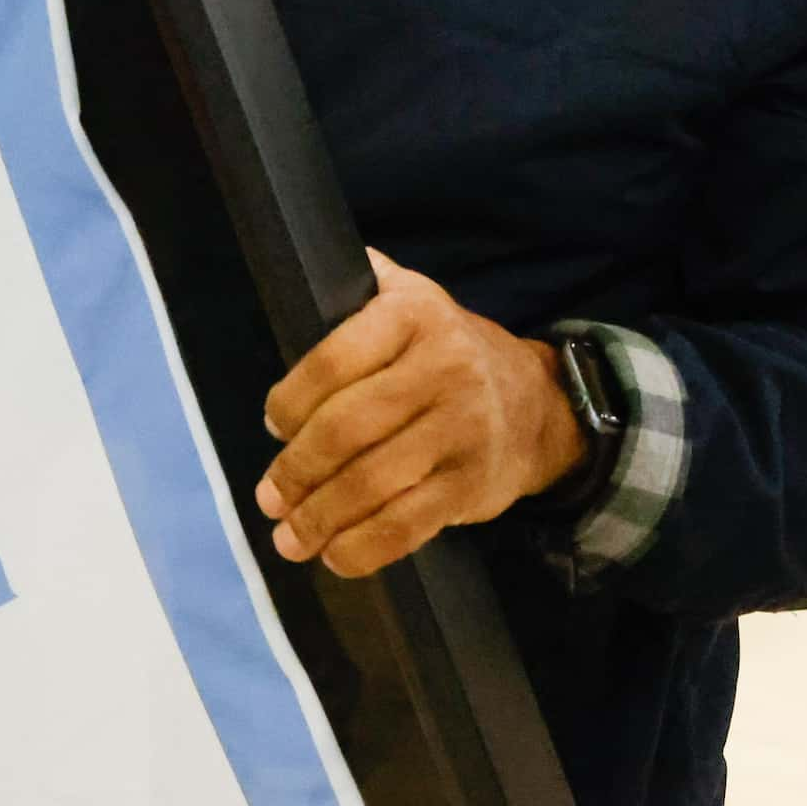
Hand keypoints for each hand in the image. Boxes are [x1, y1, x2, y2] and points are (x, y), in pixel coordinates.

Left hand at [253, 251, 583, 578]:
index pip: (336, 358)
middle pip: (349, 427)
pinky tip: (334, 555)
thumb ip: (364, 280)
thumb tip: (301, 250)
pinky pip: (410, 523)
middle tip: (268, 496)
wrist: (538, 403)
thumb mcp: (414, 297)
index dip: (292, 398)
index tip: (271, 425)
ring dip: (320, 516)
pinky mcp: (471, 485)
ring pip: (375, 481)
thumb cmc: (449, 350)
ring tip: (288, 536)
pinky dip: (364, 547)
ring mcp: (461, 430)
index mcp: (414, 316)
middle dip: (297, 468)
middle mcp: (442, 369)